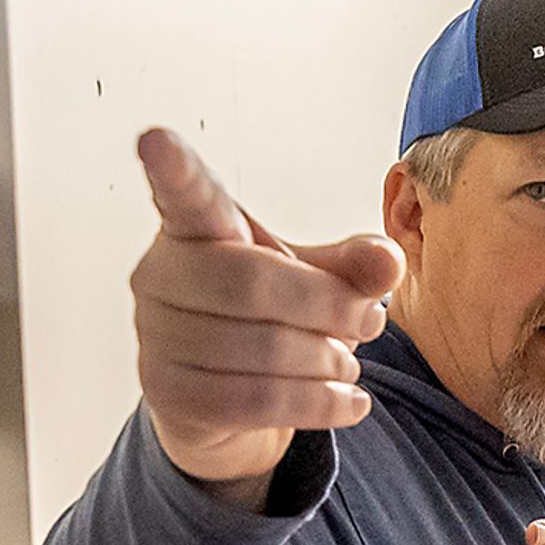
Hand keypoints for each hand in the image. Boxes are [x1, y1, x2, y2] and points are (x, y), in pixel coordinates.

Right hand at [129, 127, 404, 501]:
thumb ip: (353, 264)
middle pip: (252, 283)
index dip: (173, 169)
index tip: (156, 140)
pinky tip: (349, 402)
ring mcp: (155, 334)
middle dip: (328, 307)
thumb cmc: (266, 312)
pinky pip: (253, 401)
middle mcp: (161, 273)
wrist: (221, 392)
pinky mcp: (166, 392)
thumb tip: (389, 261)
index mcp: (196, 227)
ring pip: (259, 350)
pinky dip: (316, 405)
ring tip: (350, 363)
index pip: (185, 194)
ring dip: (326, 362)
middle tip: (370, 320)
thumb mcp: (314, 277)